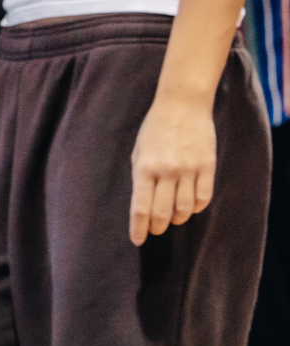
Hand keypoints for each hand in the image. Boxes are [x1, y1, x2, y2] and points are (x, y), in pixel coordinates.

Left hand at [129, 95, 216, 245]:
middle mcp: (166, 171)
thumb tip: (143, 203)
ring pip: (184, 209)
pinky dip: (196, 208)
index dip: (139, 228)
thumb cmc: (155, 128)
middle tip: (156, 230)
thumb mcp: (139, 151)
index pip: (140, 207)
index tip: (138, 240)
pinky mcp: (207, 166)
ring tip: (173, 219)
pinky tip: (190, 208)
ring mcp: (188, 169)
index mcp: (144, 168)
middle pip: (163, 213)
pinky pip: (203, 197)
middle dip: (158, 227)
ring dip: (177, 219)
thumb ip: (141, 176)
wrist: (182, 105)